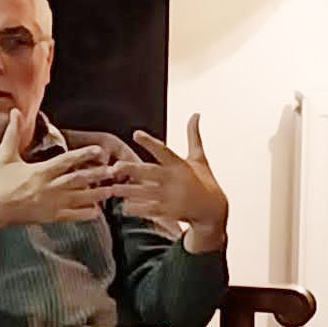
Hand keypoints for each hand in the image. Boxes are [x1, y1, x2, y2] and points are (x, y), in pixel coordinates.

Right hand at [0, 105, 127, 246]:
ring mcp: (50, 204)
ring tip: (113, 190)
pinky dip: (86, 214)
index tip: (99, 150)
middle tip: (115, 170)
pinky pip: (72, 216)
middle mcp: (48, 188)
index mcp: (39, 171)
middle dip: (98, 175)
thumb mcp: (4, 155)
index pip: (66, 161)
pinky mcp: (49, 217)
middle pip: (79, 180)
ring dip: (97, 194)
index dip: (84, 154)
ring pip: (79, 199)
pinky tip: (98, 211)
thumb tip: (14, 111)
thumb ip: (12, 133)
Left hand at [112, 115, 230, 252]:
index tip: (136, 134)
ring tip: (113, 189)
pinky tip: (125, 206)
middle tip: (115, 167)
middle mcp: (174, 180)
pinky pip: (150, 210)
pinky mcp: (170, 212)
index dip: (149, 142)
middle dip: (132, 170)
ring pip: (146, 193)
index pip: (163, 150)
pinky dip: (138, 209)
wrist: (213, 210)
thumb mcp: (199, 158)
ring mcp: (172, 197)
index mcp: (180, 165)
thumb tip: (195, 114)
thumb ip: (193, 136)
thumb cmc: (205, 181)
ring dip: (129, 191)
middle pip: (150, 172)